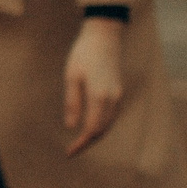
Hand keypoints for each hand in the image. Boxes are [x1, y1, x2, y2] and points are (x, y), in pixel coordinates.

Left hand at [62, 17, 125, 155]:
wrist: (104, 34)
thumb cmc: (84, 53)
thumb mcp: (72, 77)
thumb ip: (72, 102)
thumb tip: (71, 127)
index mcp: (100, 96)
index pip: (91, 129)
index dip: (81, 144)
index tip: (69, 153)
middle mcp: (112, 98)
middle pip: (102, 130)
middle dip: (87, 143)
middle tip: (72, 152)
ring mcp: (118, 94)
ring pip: (108, 124)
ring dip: (95, 136)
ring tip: (79, 143)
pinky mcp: (118, 90)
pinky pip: (111, 115)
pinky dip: (102, 126)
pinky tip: (91, 127)